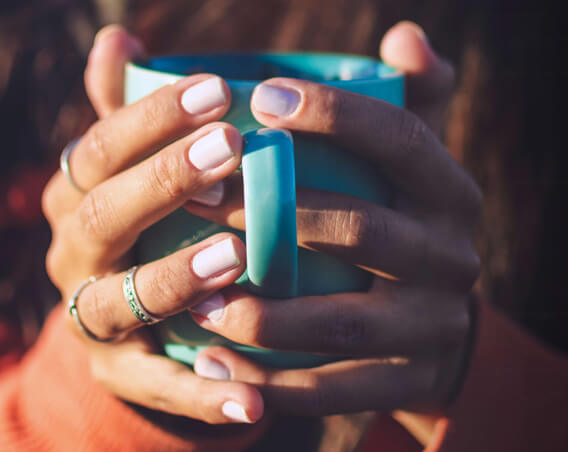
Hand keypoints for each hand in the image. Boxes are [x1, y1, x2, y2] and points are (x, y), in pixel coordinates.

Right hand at [42, 26, 266, 425]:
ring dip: (173, 278)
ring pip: (120, 298)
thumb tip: (117, 37)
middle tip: (232, 149)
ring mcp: (92, 316)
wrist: (137, 311)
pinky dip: (201, 391)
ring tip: (233, 259)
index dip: (152, 116)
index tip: (219, 89)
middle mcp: (75, 251)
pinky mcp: (122, 372)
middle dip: (164, 180)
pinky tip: (251, 396)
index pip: (101, 145)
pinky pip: (158, 385)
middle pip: (104, 212)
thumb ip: (134, 108)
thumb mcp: (143, 164)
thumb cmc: (155, 220)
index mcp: (81, 193)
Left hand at [184, 21, 480, 424]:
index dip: (334, 114)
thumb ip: (404, 100)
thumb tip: (405, 36)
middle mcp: (454, 257)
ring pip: (343, 321)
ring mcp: (435, 326)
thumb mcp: (410, 168)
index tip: (257, 98)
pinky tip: (213, 364)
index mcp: (451, 192)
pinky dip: (271, 382)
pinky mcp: (410, 381)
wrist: (433, 333)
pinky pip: (335, 388)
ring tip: (195, 299)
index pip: (402, 139)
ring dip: (264, 312)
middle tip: (197, 201)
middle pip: (366, 230)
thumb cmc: (399, 227)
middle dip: (275, 216)